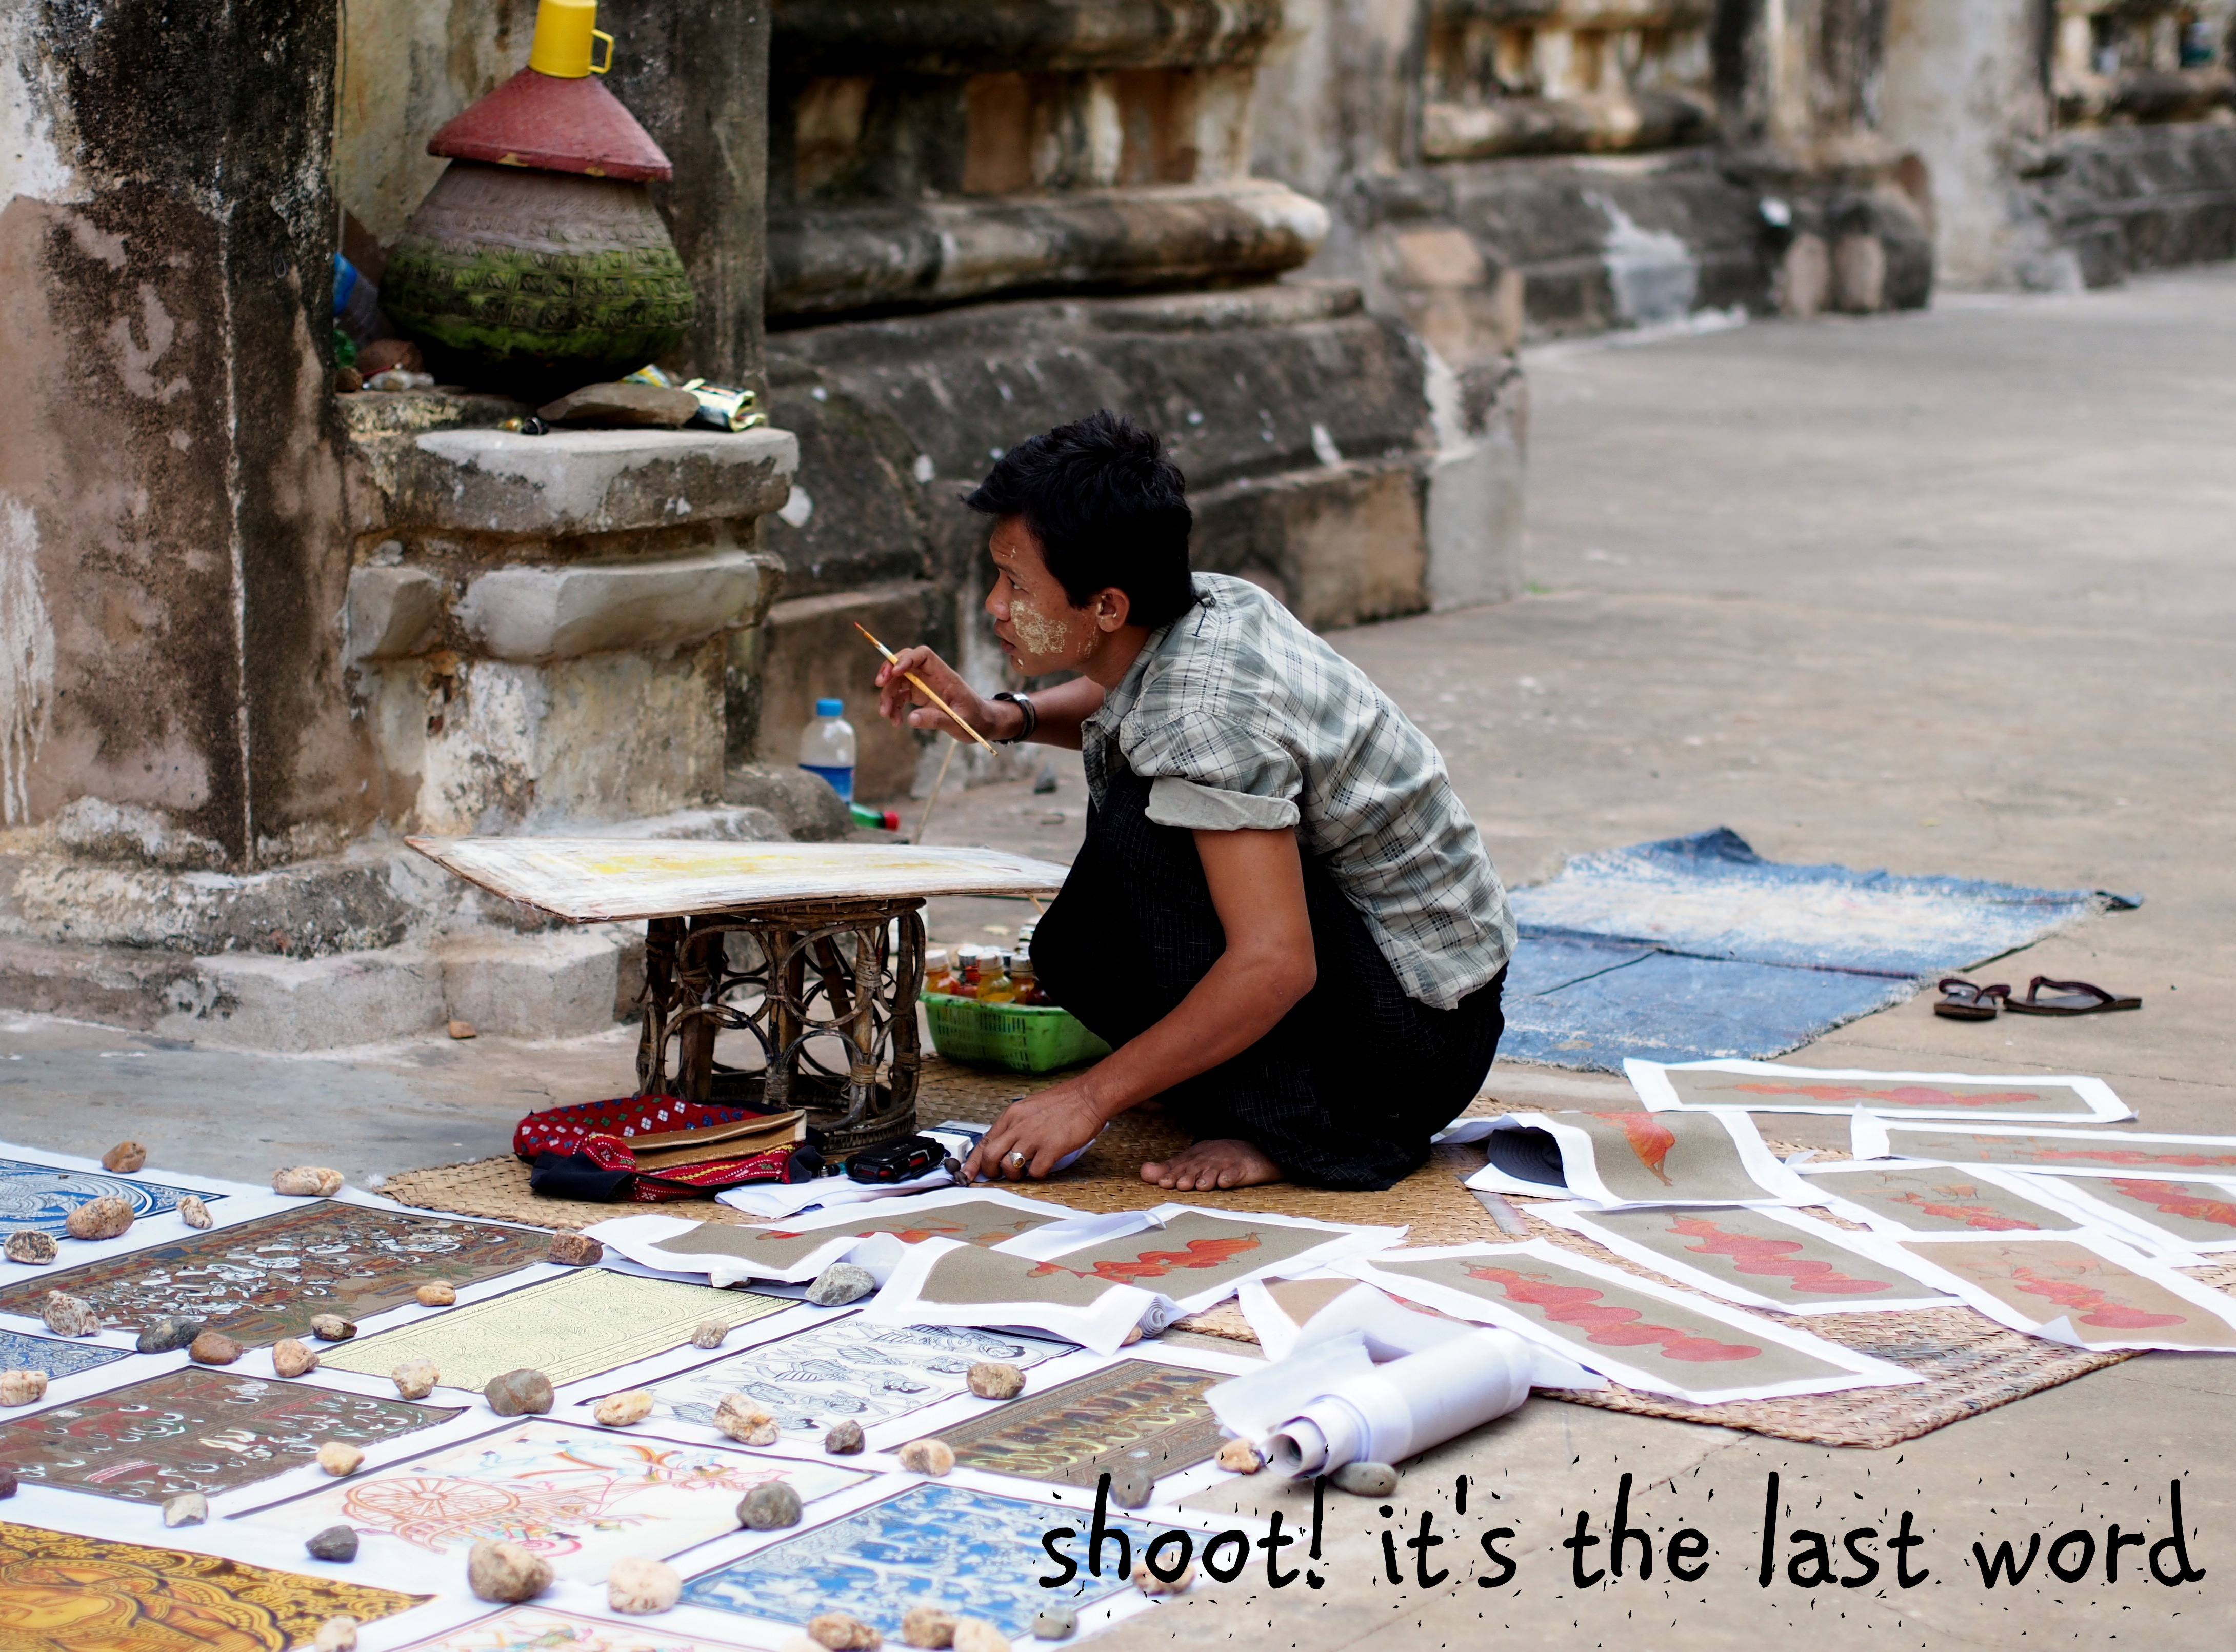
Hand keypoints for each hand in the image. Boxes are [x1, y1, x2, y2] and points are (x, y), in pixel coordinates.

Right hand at [875, 645, 1007, 742]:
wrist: (983, 724)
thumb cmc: (976, 720)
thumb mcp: (960, 723)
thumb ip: (937, 720)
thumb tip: (911, 719)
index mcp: (945, 676)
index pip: (924, 655)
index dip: (907, 659)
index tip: (895, 672)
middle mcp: (932, 677)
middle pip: (905, 663)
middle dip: (889, 670)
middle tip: (879, 684)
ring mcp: (925, 685)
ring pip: (899, 681)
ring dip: (888, 695)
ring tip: (886, 715)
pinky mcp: (920, 696)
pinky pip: (900, 695)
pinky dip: (893, 706)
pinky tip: (895, 721)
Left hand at [964, 1083, 1108, 1180]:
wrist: (1088, 1096)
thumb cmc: (1062, 1103)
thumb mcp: (1029, 1108)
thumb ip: (1015, 1126)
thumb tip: (1003, 1146)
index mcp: (1011, 1116)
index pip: (984, 1142)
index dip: (973, 1163)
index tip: (968, 1175)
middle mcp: (1018, 1126)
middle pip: (990, 1156)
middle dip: (992, 1172)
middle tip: (1001, 1175)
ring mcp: (1034, 1137)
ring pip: (1009, 1166)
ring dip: (1014, 1175)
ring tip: (1025, 1170)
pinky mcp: (1051, 1148)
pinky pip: (1035, 1172)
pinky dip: (1037, 1175)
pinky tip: (1044, 1167)